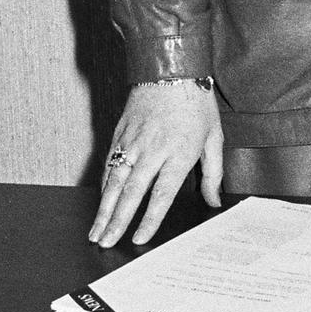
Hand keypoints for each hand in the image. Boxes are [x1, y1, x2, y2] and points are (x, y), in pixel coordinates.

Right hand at [89, 82, 223, 247]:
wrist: (172, 68)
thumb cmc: (197, 103)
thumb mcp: (215, 137)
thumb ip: (213, 173)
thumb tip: (214, 201)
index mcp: (180, 153)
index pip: (162, 193)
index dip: (150, 219)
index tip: (139, 238)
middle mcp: (154, 150)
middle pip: (132, 192)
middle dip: (117, 221)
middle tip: (106, 243)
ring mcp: (134, 141)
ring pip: (114, 181)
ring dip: (103, 209)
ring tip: (95, 231)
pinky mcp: (120, 133)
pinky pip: (109, 164)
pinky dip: (103, 186)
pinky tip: (100, 203)